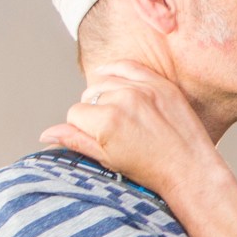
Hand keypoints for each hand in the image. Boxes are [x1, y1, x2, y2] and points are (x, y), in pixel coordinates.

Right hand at [43, 61, 229, 200]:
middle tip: (112, 130)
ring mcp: (145, 89)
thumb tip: (46, 134)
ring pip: (105, 81)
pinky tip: (111, 77)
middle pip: (89, 96)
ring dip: (106, 94)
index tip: (96, 138)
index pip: (74, 113)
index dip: (81, 128)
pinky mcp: (161, 84)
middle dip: (93, 111)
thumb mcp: (106, 159)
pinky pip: (128, 67)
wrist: (190, 169)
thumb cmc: (151, 170)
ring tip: (119, 114)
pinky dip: (116, 71)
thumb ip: (75, 141)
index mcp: (106, 121)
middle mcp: (124, 100)